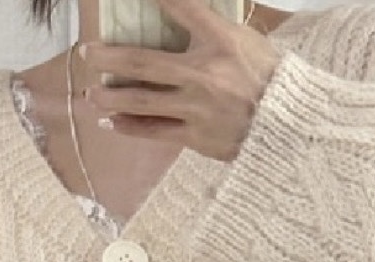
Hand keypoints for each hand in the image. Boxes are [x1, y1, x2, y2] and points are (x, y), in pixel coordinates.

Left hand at [78, 0, 280, 162]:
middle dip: (109, 56)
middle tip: (86, 52)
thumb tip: (179, 13)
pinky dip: (129, 126)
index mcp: (222, 41)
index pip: (183, 7)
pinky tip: (109, 121)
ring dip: (110, 96)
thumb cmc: (268, 79)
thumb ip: (210, 27)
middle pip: (144, 61)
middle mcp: (204, 72)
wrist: (288, 126)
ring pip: (142, 100)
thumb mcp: (245, 41)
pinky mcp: (195, 136)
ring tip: (90, 93)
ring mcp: (196, 107)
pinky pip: (154, 130)